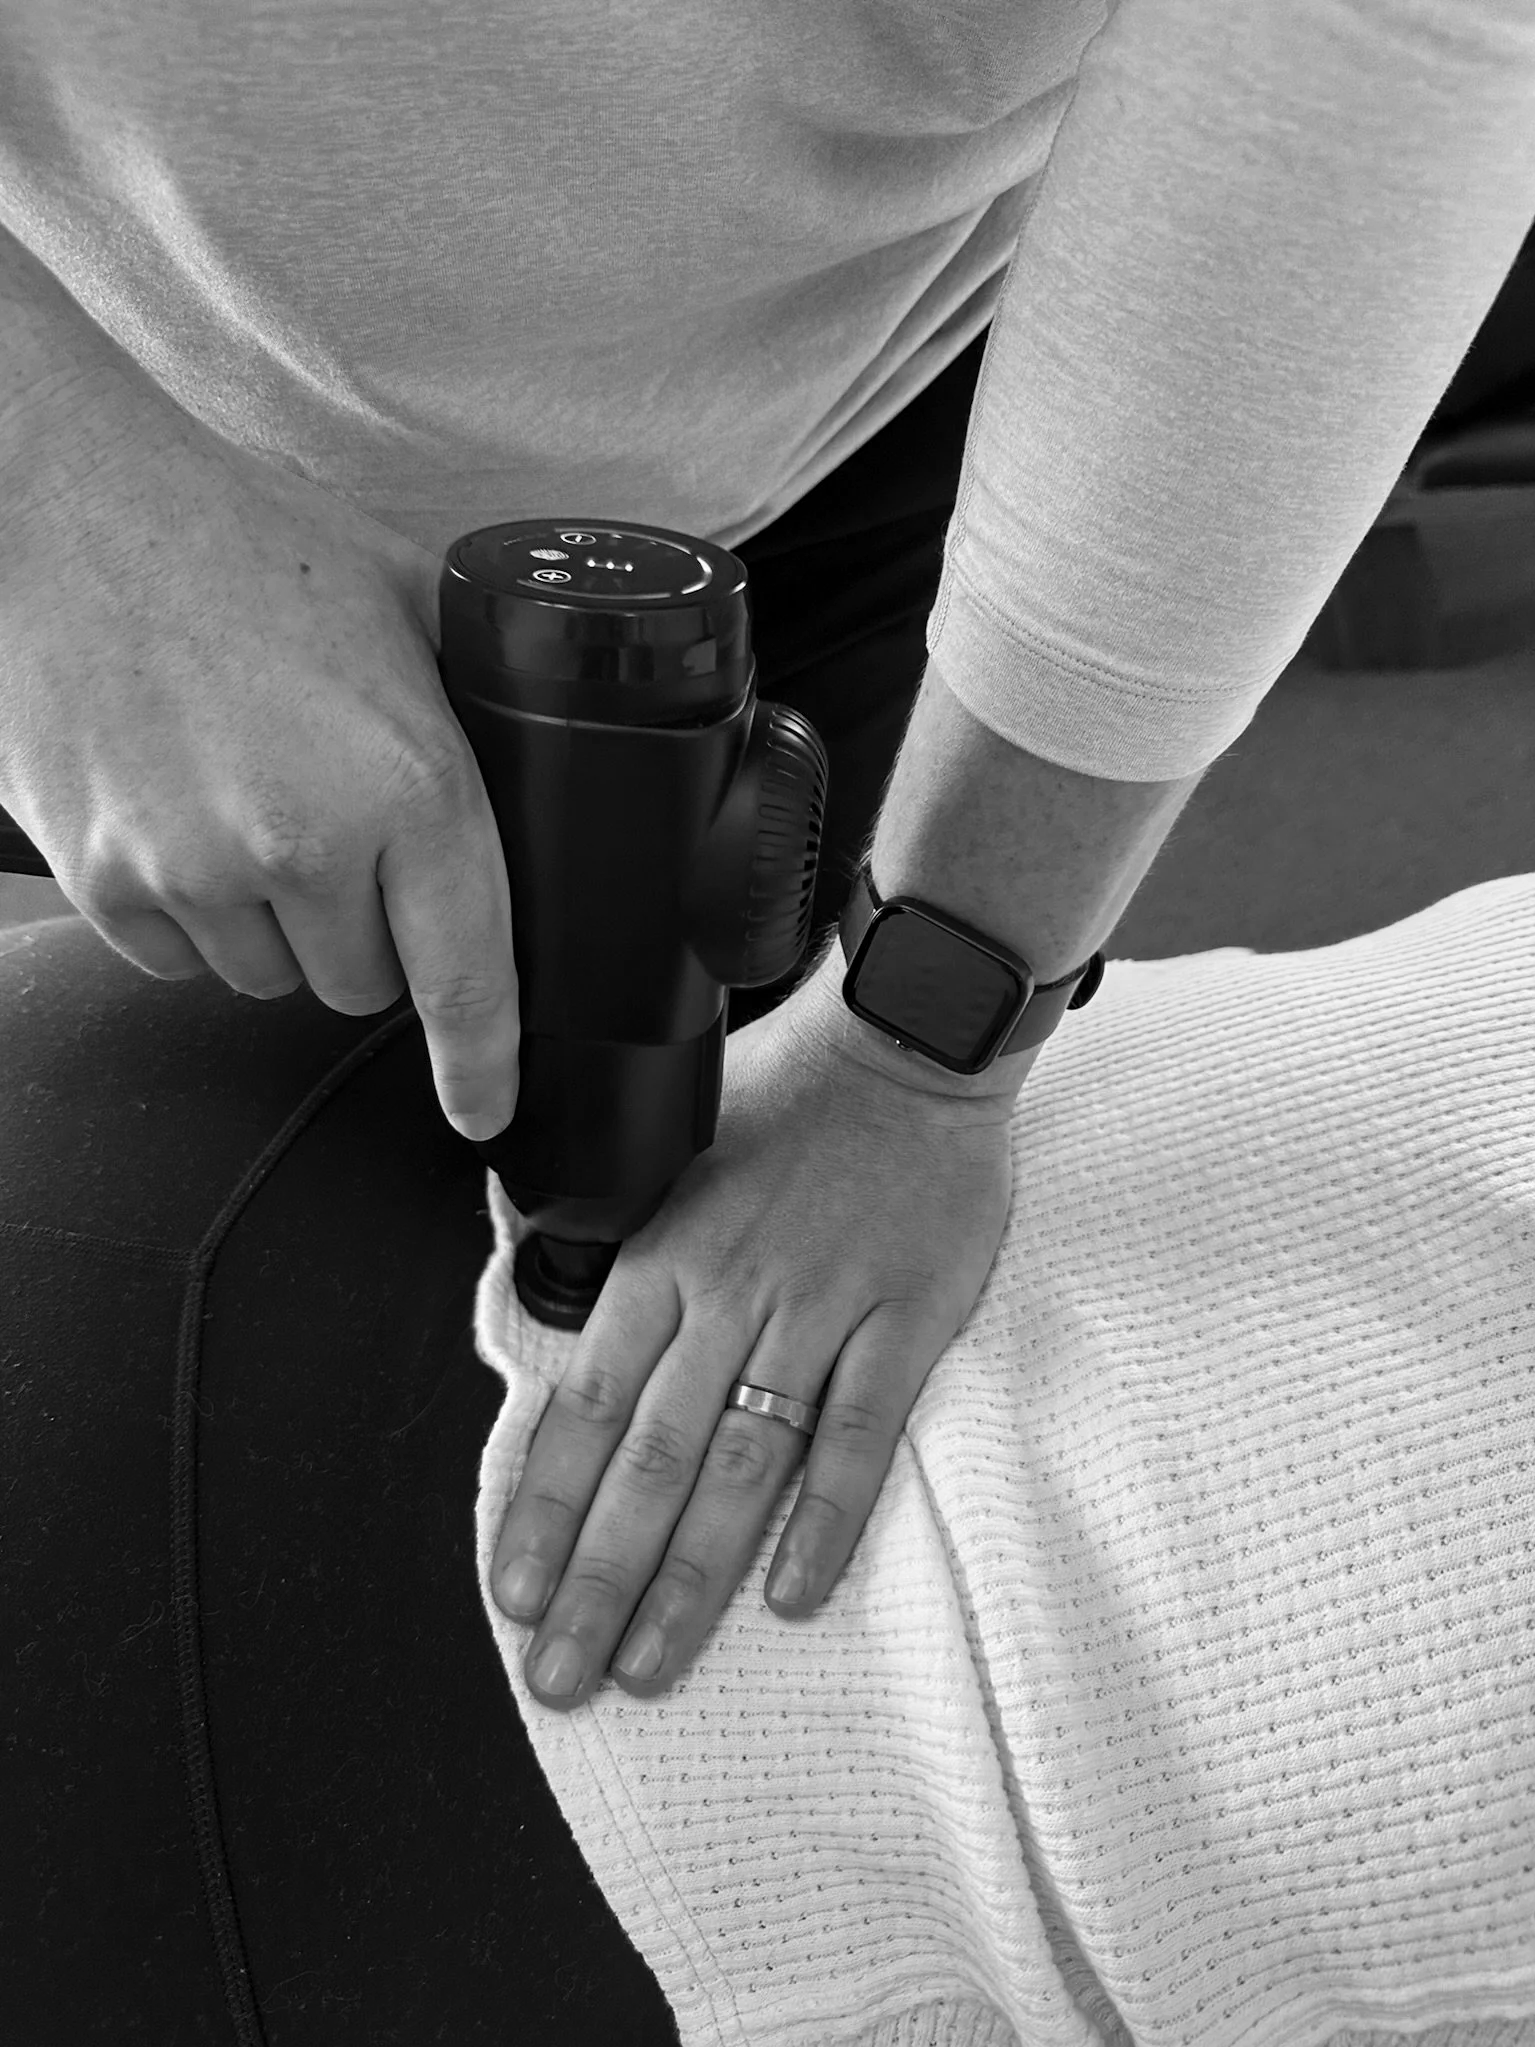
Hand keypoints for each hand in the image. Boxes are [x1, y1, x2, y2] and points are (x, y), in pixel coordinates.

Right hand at [0, 367, 517, 1138]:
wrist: (64, 504)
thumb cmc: (242, 538)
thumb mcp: (410, 603)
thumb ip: (487, 699)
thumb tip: (555, 760)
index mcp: (407, 783)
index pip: (466, 978)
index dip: (485, 1065)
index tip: (488, 1112)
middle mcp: (302, 846)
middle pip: (367, 987)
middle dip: (369, 932)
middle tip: (338, 826)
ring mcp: (191, 873)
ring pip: (273, 977)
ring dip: (279, 923)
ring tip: (252, 798)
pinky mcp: (103, 883)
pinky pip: (180, 958)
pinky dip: (194, 912)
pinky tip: (186, 810)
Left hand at [489, 951, 1024, 1706]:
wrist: (908, 1038)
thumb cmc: (791, 1092)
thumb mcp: (675, 1150)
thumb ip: (630, 1249)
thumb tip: (570, 1331)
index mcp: (663, 1254)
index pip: (584, 1403)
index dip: (544, 1506)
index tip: (516, 1592)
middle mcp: (728, 1293)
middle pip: (650, 1460)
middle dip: (598, 1579)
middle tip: (561, 1676)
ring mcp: (818, 1312)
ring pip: (741, 1466)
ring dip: (690, 1577)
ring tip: (650, 1665)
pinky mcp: (904, 1321)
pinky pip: (856, 1437)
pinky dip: (824, 1522)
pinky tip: (791, 1598)